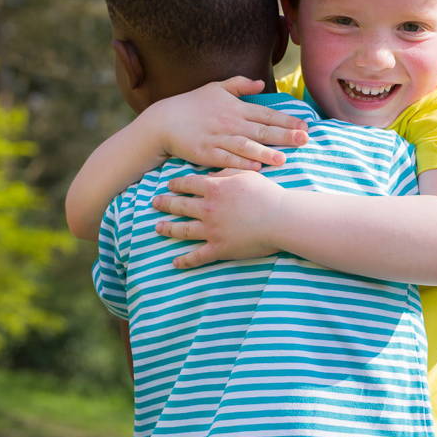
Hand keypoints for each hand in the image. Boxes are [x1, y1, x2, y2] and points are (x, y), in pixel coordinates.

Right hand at [144, 76, 308, 169]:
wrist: (164, 121)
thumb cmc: (192, 104)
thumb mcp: (216, 88)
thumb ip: (240, 85)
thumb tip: (260, 83)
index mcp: (236, 108)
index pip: (266, 114)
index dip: (287, 120)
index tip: (305, 126)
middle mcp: (230, 123)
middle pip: (261, 130)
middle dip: (284, 135)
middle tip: (304, 140)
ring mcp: (218, 138)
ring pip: (246, 146)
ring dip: (265, 152)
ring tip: (283, 158)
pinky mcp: (206, 153)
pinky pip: (226, 159)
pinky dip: (241, 163)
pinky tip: (255, 167)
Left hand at [152, 169, 285, 267]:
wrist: (281, 218)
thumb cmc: (268, 194)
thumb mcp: (247, 175)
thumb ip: (226, 173)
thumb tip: (211, 176)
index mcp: (214, 189)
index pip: (188, 184)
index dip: (177, 184)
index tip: (170, 185)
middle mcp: (208, 209)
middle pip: (180, 206)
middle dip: (165, 204)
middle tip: (156, 203)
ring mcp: (211, 230)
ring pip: (183, 230)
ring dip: (168, 229)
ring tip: (158, 228)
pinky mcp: (219, 249)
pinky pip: (197, 256)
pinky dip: (185, 261)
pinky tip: (175, 263)